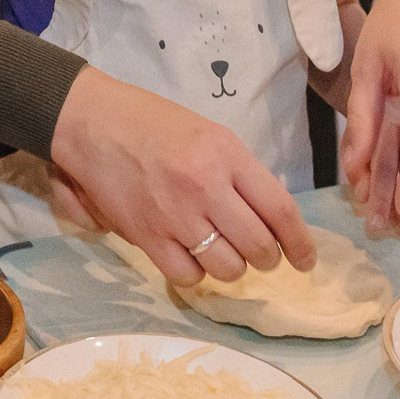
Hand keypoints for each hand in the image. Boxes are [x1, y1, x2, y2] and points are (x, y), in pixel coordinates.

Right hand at [49, 70, 314, 287]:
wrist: (93, 122)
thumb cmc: (154, 123)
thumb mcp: (210, 135)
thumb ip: (241, 174)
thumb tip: (270, 220)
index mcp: (226, 155)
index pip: (280, 209)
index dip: (301, 243)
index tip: (306, 260)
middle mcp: (205, 186)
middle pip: (259, 246)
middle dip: (269, 259)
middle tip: (263, 255)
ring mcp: (175, 215)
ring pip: (228, 268)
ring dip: (234, 267)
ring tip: (223, 252)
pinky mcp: (147, 237)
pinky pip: (188, 276)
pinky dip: (196, 273)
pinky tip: (191, 255)